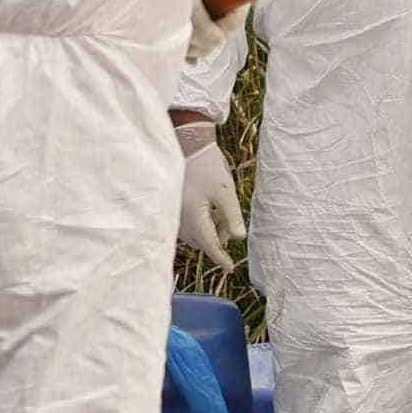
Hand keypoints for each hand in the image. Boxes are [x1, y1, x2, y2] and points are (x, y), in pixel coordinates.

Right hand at [177, 121, 245, 262]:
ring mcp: (173, 212)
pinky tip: (208, 207)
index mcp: (193, 216)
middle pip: (200, 241)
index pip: (208, 245)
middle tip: (229, 225)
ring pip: (192, 234)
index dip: (220, 258)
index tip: (230, 268)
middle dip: (216, 240)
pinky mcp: (172, 206)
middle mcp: (179, 218)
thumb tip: (239, 237)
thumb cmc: (208, 166)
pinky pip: (185, 224)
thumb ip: (232, 216)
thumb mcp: (225, 191)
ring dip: (208, 231)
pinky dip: (199, 223)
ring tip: (219, 212)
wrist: (187, 144)